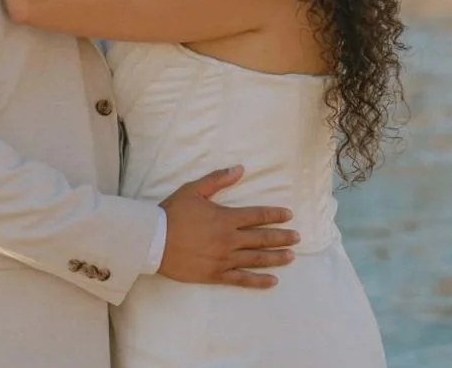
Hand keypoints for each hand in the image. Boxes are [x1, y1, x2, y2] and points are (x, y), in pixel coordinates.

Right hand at [156, 165, 296, 288]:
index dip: (275, 214)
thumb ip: (218, 179)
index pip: (257, 215)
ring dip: (276, 258)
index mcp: (226, 218)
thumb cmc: (173, 213)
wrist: (153, 240)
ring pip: (256, 259)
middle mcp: (229, 239)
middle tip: (298, 237)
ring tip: (291, 257)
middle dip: (282, 237)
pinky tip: (272, 281)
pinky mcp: (215, 274)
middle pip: (262, 238)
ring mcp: (224, 259)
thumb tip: (240, 168)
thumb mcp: (194, 190)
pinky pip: (241, 280)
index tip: (289, 215)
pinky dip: (258, 281)